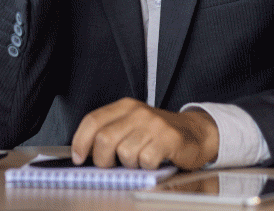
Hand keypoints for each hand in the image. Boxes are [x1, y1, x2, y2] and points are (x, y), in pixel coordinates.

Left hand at [70, 97, 219, 169]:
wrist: (194, 132)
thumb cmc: (158, 133)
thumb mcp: (132, 126)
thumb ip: (110, 133)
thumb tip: (85, 155)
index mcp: (125, 106)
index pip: (93, 120)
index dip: (81, 141)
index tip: (79, 157)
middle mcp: (138, 112)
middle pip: (104, 139)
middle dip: (103, 160)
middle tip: (111, 165)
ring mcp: (154, 124)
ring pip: (125, 153)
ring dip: (130, 164)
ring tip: (140, 159)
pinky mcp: (168, 138)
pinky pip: (146, 160)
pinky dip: (147, 167)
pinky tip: (153, 161)